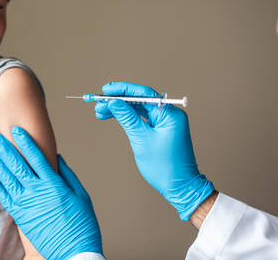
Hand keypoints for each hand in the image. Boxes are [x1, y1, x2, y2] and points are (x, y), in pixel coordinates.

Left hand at [0, 126, 102, 259]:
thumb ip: (67, 175)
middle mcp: (38, 192)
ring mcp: (27, 204)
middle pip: (18, 165)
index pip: (36, 157)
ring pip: (8, 179)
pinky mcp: (21, 217)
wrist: (74, 252)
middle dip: (5, 148)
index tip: (17, 130)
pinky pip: (5, 199)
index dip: (25, 142)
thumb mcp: (82, 195)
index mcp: (54, 184)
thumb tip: (56, 157)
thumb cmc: (81, 225)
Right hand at [95, 82, 214, 220]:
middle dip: (118, 100)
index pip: (143, 94)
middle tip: (99, 103)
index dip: (122, 90)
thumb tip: (113, 102)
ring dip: (119, 109)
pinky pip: (142, 117)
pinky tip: (112, 116)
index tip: (106, 90)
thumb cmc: (165, 167)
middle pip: (140, 99)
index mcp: (170, 114)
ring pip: (138, 108)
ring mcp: (165, 122)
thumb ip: (127, 118)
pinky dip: (127, 117)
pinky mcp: (161, 129)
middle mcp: (169, 114)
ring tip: (100, 112)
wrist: (178, 187)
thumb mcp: (141, 140)